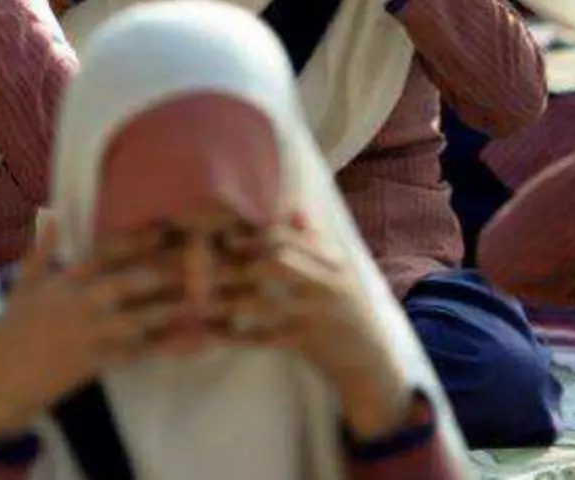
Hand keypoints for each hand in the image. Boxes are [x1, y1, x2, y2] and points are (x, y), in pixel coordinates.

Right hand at [0, 221, 179, 441]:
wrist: (3, 383)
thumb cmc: (12, 333)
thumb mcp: (21, 287)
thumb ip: (40, 252)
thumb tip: (49, 215)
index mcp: (61, 284)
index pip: (101, 256)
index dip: (133, 243)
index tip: (162, 233)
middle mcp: (77, 305)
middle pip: (124, 284)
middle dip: (158, 275)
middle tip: (192, 266)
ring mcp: (87, 335)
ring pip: (135, 319)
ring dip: (166, 311)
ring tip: (196, 302)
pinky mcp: (96, 363)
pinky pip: (135, 354)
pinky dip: (161, 348)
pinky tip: (186, 344)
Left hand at [218, 218, 418, 440]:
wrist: (372, 363)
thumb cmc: (348, 312)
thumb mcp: (339, 273)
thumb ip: (315, 243)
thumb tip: (293, 210)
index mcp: (334, 260)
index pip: (289, 237)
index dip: (253, 236)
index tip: (227, 239)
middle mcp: (328, 283)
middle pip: (277, 261)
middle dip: (238, 262)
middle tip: (208, 266)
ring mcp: (318, 315)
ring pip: (266, 302)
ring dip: (229, 299)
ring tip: (202, 298)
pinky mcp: (309, 345)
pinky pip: (264, 338)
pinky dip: (236, 335)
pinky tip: (212, 331)